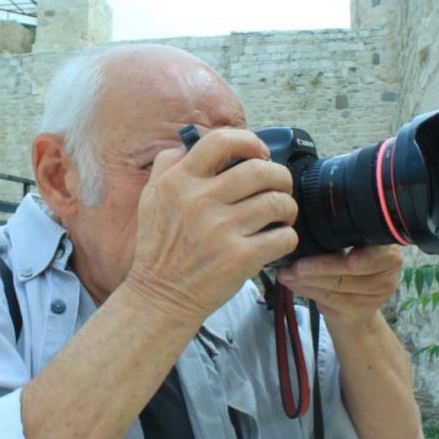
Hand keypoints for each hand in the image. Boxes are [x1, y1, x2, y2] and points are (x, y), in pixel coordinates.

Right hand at [125, 128, 298, 325]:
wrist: (161, 297)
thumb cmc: (160, 248)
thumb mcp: (151, 198)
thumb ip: (168, 164)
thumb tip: (195, 140)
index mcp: (178, 182)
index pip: (222, 141)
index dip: (249, 141)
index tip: (259, 153)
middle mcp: (200, 202)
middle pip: (261, 170)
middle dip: (280, 176)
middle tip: (280, 186)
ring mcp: (221, 230)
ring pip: (278, 202)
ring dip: (288, 207)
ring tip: (282, 215)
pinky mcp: (240, 258)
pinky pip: (283, 237)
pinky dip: (288, 236)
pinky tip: (278, 239)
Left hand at [276, 245, 402, 328]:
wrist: (358, 304)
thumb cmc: (351, 263)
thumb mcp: (352, 245)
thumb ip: (341, 237)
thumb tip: (306, 226)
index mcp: (390, 252)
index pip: (380, 254)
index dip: (366, 258)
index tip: (349, 261)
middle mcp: (388, 276)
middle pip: (351, 272)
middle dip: (320, 267)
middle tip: (296, 265)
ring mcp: (375, 298)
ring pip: (336, 288)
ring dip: (307, 281)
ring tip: (286, 273)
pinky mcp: (358, 313)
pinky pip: (329, 301)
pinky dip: (307, 291)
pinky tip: (293, 284)